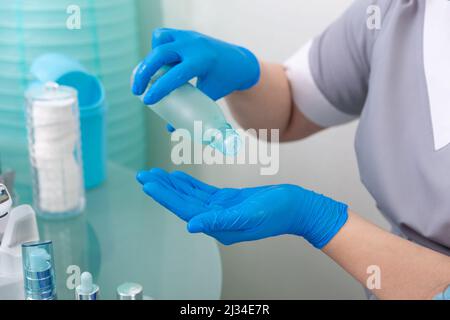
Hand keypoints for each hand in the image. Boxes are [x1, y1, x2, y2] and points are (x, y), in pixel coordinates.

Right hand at [132, 28, 259, 104]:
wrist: (239, 62)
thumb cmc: (224, 82)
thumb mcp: (210, 96)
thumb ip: (191, 110)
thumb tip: (170, 128)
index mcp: (202, 61)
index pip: (175, 75)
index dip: (159, 88)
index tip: (147, 100)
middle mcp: (193, 45)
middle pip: (160, 55)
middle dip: (145, 73)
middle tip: (136, 91)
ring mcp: (188, 36)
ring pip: (159, 41)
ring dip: (151, 58)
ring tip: (149, 76)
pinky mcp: (183, 33)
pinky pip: (162, 36)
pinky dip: (156, 47)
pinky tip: (158, 62)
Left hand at [136, 169, 347, 247]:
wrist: (296, 207)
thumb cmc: (277, 212)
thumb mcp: (248, 215)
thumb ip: (219, 220)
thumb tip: (191, 225)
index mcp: (218, 226)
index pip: (185, 210)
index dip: (166, 197)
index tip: (149, 183)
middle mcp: (215, 220)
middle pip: (183, 203)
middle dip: (163, 190)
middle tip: (144, 176)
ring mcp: (221, 210)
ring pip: (191, 197)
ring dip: (173, 186)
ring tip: (156, 175)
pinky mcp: (228, 201)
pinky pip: (203, 193)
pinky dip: (189, 185)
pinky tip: (179, 177)